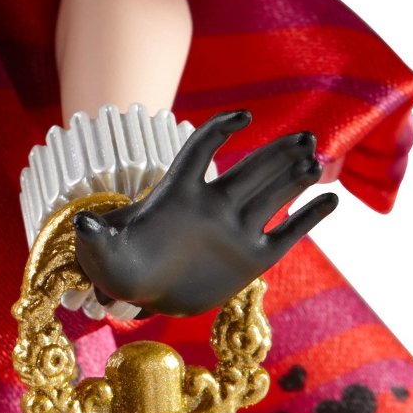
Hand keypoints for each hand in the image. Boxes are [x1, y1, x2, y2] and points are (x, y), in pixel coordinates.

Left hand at [72, 110, 337, 317]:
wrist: (142, 293)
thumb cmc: (120, 266)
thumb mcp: (102, 250)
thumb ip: (96, 235)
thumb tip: (81, 226)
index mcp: (178, 195)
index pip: (200, 152)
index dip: (219, 132)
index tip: (241, 119)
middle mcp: (213, 206)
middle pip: (249, 169)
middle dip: (276, 153)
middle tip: (304, 136)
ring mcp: (236, 230)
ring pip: (272, 193)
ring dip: (295, 174)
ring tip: (318, 156)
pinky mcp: (252, 258)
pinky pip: (286, 234)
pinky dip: (309, 217)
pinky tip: (331, 199)